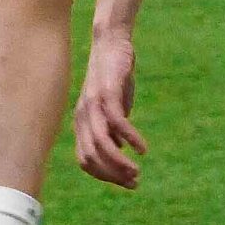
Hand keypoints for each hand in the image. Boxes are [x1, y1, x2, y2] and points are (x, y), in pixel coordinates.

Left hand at [74, 26, 147, 187]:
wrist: (111, 42)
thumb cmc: (113, 75)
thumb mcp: (112, 105)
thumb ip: (112, 127)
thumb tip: (119, 148)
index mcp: (81, 123)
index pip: (86, 160)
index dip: (105, 176)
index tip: (127, 182)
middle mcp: (82, 117)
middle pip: (92, 157)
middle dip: (113, 174)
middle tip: (135, 181)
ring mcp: (93, 105)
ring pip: (101, 144)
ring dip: (119, 163)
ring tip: (136, 172)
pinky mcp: (107, 92)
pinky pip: (117, 122)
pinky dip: (130, 138)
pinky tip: (142, 148)